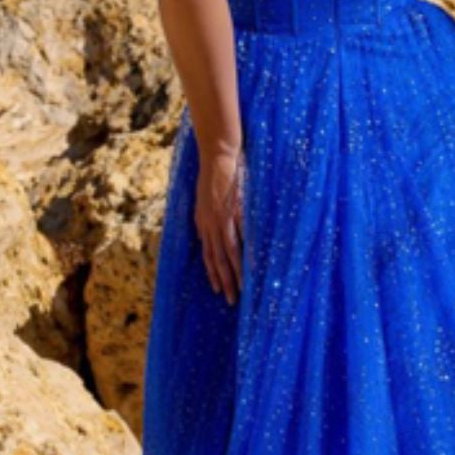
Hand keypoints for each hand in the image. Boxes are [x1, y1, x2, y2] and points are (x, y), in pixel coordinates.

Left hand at [194, 140, 244, 305]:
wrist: (218, 154)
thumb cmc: (215, 173)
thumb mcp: (204, 198)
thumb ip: (206, 217)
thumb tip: (207, 232)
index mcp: (202, 222)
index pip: (207, 254)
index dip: (212, 273)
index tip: (218, 289)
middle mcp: (210, 225)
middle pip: (217, 260)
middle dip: (224, 282)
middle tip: (231, 300)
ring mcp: (222, 220)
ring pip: (228, 254)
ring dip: (235, 275)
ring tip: (241, 291)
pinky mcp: (235, 212)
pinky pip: (242, 238)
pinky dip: (247, 254)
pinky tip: (252, 268)